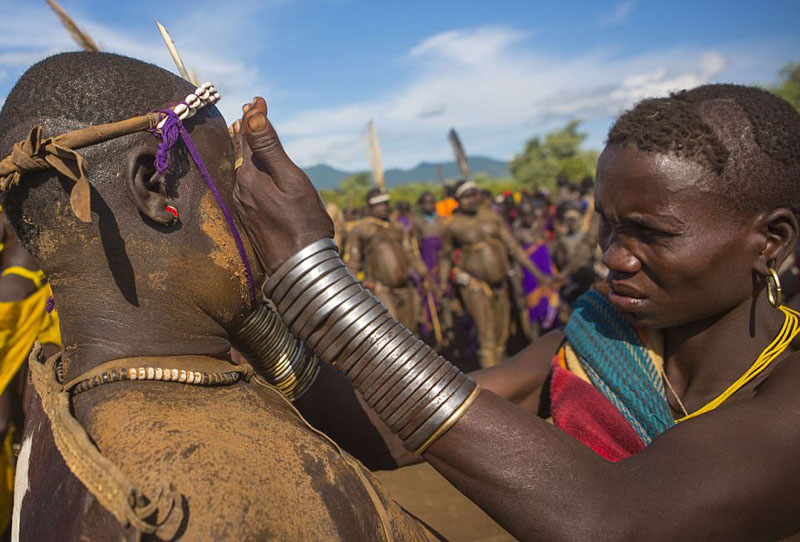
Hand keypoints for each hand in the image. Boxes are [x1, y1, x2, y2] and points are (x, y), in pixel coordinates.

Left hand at [232, 97, 333, 273]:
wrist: (300, 267)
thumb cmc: (303, 222)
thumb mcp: (291, 179)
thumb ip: (270, 148)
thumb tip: (252, 116)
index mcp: (249, 177)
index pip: (247, 137)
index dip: (253, 117)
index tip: (258, 99)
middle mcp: (241, 190)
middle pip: (241, 152)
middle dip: (246, 129)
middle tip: (250, 110)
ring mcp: (243, 205)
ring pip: (242, 168)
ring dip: (245, 148)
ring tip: (246, 132)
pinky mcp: (250, 218)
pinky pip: (246, 184)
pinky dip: (249, 168)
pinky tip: (252, 169)